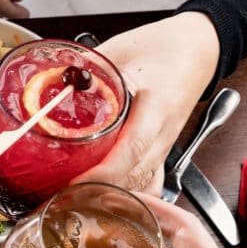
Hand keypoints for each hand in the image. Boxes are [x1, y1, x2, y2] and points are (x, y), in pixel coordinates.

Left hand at [73, 12, 220, 194]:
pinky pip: (151, 182)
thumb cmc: (162, 47)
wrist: (197, 48)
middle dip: (100, 192)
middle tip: (64, 197)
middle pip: (136, 175)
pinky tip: (106, 198)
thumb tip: (49, 84)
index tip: (75, 182)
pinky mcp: (164, 150)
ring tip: (77, 200)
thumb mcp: (119, 51)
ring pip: (144, 185)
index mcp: (156, 104)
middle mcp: (165, 131)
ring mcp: (166, 145)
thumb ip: (86, 70)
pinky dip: (130, 195)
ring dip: (113, 197)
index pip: (133, 147)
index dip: (104, 172)